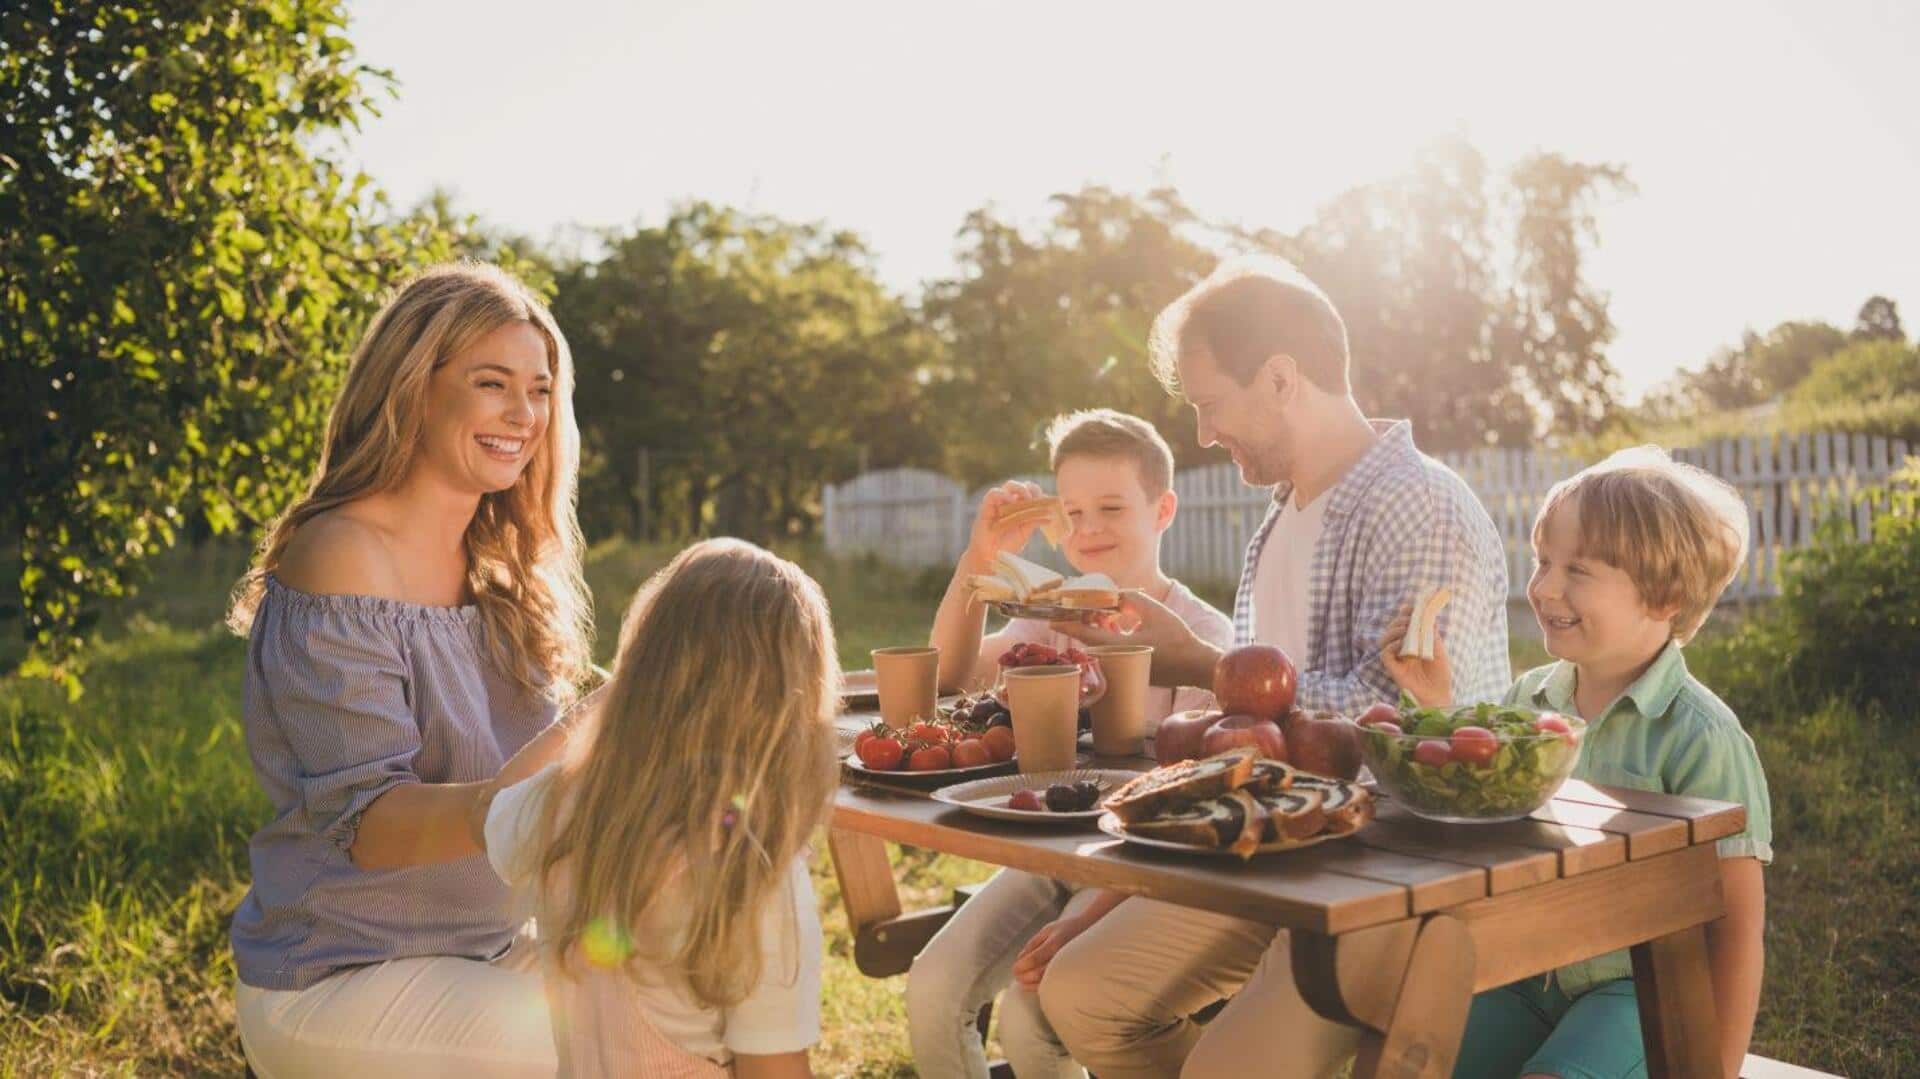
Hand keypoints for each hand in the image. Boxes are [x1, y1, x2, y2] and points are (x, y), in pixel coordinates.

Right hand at [966, 479, 1047, 570]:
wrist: (990, 556)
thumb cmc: (1007, 544)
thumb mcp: (1024, 533)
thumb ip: (1033, 522)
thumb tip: (1050, 517)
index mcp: (1022, 507)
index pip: (1032, 492)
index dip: (1040, 494)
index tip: (1048, 502)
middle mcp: (1011, 502)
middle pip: (1023, 486)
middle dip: (1032, 489)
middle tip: (1037, 498)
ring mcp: (999, 503)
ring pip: (1010, 485)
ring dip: (1020, 489)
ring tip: (1027, 498)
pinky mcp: (986, 505)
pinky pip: (994, 493)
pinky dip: (1003, 495)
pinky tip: (1010, 501)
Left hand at [1010, 912, 1094, 989]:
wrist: (1093, 931)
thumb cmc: (1067, 929)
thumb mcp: (1048, 930)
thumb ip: (1032, 944)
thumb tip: (1019, 959)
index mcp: (1055, 944)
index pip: (1033, 960)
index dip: (1020, 967)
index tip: (1014, 969)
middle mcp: (1062, 957)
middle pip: (1038, 974)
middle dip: (1023, 977)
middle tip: (1016, 976)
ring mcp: (1068, 966)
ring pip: (1046, 983)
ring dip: (1030, 985)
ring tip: (1022, 983)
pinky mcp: (1073, 974)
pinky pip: (1055, 985)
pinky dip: (1042, 987)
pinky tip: (1034, 985)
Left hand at [1051, 589, 1212, 689]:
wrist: (1195, 665)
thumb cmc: (1178, 639)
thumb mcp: (1154, 611)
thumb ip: (1131, 598)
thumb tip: (1114, 596)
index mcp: (1120, 647)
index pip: (1086, 635)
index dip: (1067, 625)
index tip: (1052, 619)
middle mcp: (1117, 660)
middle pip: (1091, 639)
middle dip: (1085, 621)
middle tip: (1082, 607)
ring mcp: (1123, 668)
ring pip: (1100, 645)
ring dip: (1099, 628)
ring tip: (1106, 612)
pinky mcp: (1129, 670)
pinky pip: (1111, 651)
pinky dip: (1110, 637)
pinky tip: (1118, 623)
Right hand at [1379, 602, 1452, 707]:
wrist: (1438, 697)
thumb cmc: (1440, 677)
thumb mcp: (1439, 651)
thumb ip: (1432, 635)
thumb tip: (1428, 615)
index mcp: (1415, 644)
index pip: (1406, 625)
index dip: (1406, 615)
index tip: (1410, 606)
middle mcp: (1404, 650)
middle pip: (1395, 629)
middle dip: (1400, 620)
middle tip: (1409, 618)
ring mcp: (1397, 659)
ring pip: (1386, 639)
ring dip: (1394, 630)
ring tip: (1405, 628)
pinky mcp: (1392, 668)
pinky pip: (1385, 654)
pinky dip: (1390, 645)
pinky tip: (1400, 643)